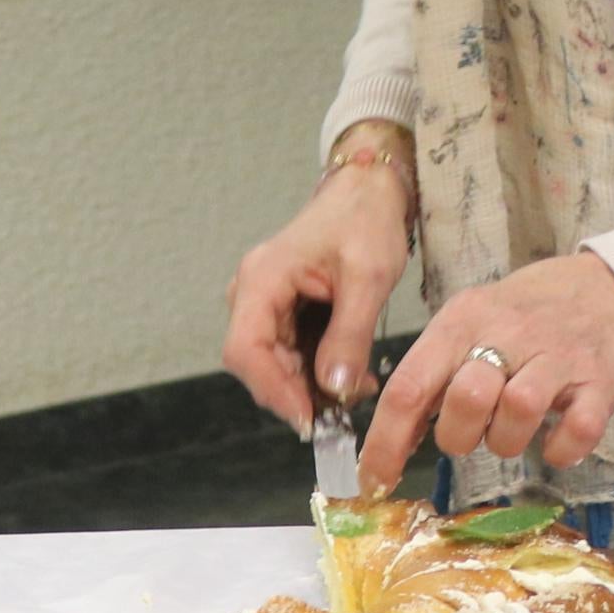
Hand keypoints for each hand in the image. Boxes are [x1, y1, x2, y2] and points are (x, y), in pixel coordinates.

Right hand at [222, 135, 413, 421]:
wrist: (369, 193)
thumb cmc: (365, 221)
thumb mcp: (368, 277)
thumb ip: (349, 334)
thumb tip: (333, 389)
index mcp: (262, 279)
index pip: (245, 349)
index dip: (272, 390)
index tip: (308, 419)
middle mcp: (253, 294)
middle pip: (258, 363)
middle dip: (298, 393)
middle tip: (342, 414)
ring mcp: (266, 304)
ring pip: (276, 364)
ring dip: (311, 387)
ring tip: (355, 391)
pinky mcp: (284, 313)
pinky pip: (292, 353)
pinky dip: (318, 372)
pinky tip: (351, 378)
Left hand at [358, 252, 613, 491]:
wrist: (607, 288)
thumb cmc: (524, 315)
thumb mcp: (469, 323)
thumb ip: (433, 374)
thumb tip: (391, 442)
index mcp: (462, 321)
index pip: (409, 386)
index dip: (386, 443)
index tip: (374, 481)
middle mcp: (507, 333)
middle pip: (464, 399)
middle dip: (459, 436)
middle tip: (473, 432)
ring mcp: (558, 356)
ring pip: (519, 410)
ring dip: (507, 441)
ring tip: (513, 431)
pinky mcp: (600, 380)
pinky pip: (577, 430)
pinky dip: (560, 450)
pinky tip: (555, 442)